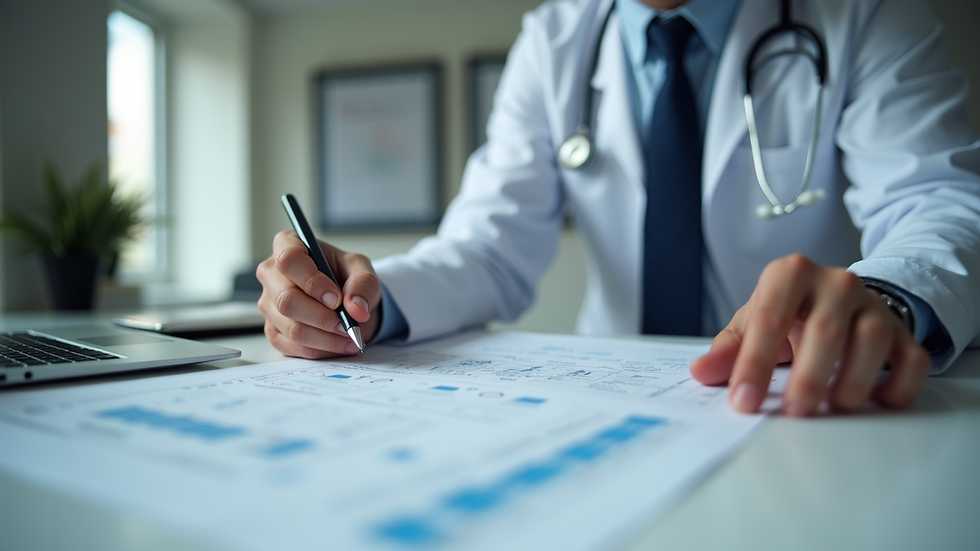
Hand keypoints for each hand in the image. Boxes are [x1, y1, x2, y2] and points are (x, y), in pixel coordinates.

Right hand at [256, 230, 381, 357]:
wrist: (344, 299)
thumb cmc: (345, 275)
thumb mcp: (361, 269)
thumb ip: (363, 283)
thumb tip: (356, 307)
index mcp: (288, 245)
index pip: (289, 261)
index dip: (312, 282)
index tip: (336, 298)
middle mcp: (271, 274)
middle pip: (287, 300)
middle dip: (322, 317)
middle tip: (348, 324)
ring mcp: (269, 304)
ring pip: (292, 328)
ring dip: (326, 338)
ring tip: (350, 335)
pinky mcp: (274, 330)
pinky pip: (294, 346)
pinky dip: (321, 349)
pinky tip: (339, 344)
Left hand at [689, 254, 930, 415]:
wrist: (836, 298)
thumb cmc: (787, 313)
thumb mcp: (752, 322)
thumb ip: (728, 349)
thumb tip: (700, 372)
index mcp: (790, 274)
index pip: (770, 318)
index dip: (754, 363)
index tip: (743, 402)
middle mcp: (835, 283)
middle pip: (825, 331)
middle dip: (808, 378)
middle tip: (794, 412)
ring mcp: (873, 305)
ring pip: (872, 342)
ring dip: (853, 383)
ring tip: (833, 408)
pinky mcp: (902, 331)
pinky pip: (911, 359)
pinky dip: (899, 387)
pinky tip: (877, 402)